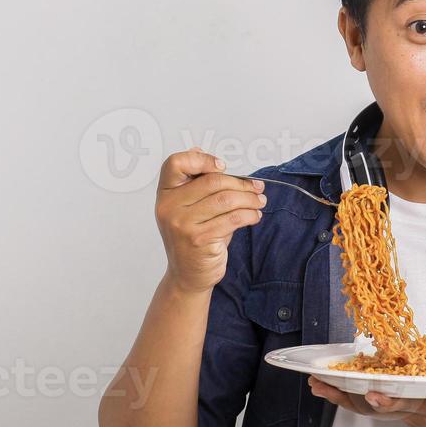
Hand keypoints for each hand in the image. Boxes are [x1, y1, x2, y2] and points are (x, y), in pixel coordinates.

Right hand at [154, 148, 266, 293]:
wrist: (188, 276)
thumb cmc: (194, 238)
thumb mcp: (188, 208)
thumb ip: (194, 182)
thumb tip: (199, 151)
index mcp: (165, 194)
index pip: (176, 163)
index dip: (202, 160)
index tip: (223, 167)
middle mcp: (169, 207)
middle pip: (212, 181)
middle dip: (241, 183)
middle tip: (257, 188)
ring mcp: (182, 224)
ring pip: (225, 200)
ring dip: (249, 199)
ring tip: (260, 201)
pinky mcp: (199, 239)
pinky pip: (233, 219)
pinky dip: (249, 215)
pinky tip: (255, 216)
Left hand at [308, 376, 425, 426]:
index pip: (410, 404)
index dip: (391, 400)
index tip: (375, 393)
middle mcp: (413, 411)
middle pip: (377, 404)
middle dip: (350, 396)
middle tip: (322, 384)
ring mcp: (402, 413)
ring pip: (365, 405)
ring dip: (339, 395)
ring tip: (313, 383)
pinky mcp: (397, 411)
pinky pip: (367, 403)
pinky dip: (346, 395)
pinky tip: (326, 384)